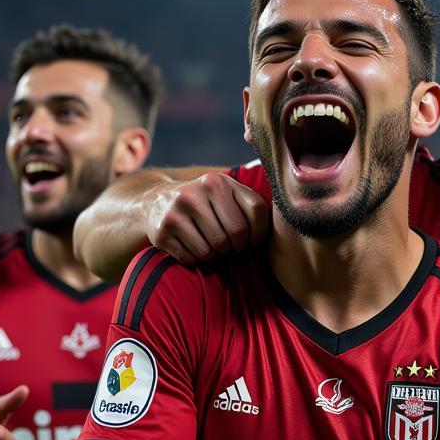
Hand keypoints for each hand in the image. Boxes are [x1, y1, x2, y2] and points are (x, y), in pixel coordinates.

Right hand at [145, 173, 268, 262]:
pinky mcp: (162, 231)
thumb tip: (282, 226)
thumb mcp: (226, 193)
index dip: (258, 232)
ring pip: (213, 250)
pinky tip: (191, 245)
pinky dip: (196, 258)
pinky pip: (192, 258)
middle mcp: (196, 192)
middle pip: (235, 234)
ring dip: (215, 254)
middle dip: (235, 246)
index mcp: (218, 182)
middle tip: (228, 244)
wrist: (156, 201)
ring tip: (209, 243)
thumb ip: (251, 204)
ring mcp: (176, 211)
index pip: (256, 212)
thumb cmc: (205, 203)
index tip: (250, 238)